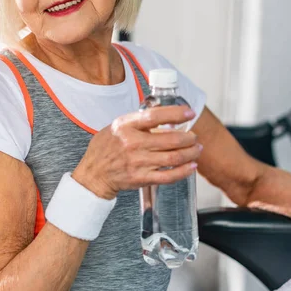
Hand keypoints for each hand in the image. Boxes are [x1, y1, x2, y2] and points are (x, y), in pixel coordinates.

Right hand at [72, 105, 202, 199]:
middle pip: (170, 139)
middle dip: (188, 137)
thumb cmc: (105, 148)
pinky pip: (168, 176)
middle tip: (194, 136)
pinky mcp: (142, 178)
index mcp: (125, 126)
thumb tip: (165, 117)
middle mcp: (132, 143)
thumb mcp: (116, 126)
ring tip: (196, 149)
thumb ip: (138, 122)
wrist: (93, 174)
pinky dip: (184, 171)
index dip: (176, 113)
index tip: (189, 113)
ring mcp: (138, 162)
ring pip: (173, 157)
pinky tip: (191, 166)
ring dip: (190, 153)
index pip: (155, 116)